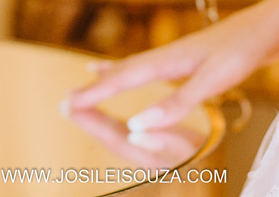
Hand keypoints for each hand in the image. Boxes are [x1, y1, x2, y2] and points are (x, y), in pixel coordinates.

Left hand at [64, 106, 204, 168]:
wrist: (214, 176)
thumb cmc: (202, 160)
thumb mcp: (185, 149)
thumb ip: (161, 144)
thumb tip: (136, 136)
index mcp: (143, 152)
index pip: (109, 133)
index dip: (88, 119)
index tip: (68, 104)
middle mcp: (140, 153)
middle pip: (106, 133)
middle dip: (85, 117)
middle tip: (64, 101)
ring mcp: (146, 151)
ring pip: (114, 132)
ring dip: (96, 118)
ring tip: (79, 105)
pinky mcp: (155, 147)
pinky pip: (126, 130)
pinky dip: (113, 119)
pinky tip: (111, 115)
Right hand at [65, 2, 278, 132]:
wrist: (276, 22)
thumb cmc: (247, 48)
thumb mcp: (213, 80)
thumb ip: (176, 103)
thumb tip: (136, 125)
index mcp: (170, 59)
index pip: (123, 79)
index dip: (94, 93)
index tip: (67, 103)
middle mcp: (171, 54)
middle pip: (125, 70)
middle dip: (96, 85)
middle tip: (68, 98)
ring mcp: (184, 54)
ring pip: (139, 66)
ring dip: (115, 74)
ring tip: (92, 75)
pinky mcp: (199, 58)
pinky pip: (157, 67)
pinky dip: (141, 70)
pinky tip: (149, 70)